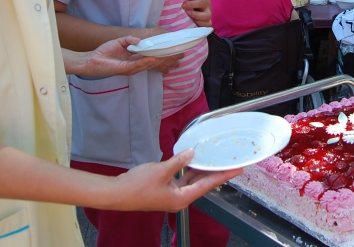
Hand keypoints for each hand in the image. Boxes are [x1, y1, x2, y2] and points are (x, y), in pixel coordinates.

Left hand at [82, 36, 182, 76]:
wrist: (90, 60)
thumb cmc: (104, 52)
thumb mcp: (119, 42)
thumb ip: (130, 40)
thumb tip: (139, 40)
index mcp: (136, 59)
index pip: (153, 56)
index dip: (163, 54)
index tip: (174, 49)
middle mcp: (136, 65)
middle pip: (155, 62)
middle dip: (166, 58)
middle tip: (178, 54)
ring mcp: (132, 68)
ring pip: (149, 64)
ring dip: (159, 60)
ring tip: (169, 55)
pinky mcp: (125, 69)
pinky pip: (138, 65)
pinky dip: (146, 61)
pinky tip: (154, 58)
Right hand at [107, 150, 241, 211]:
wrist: (117, 194)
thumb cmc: (137, 186)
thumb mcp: (161, 170)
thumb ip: (179, 161)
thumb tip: (192, 153)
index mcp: (181, 198)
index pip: (207, 185)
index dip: (223, 176)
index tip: (237, 170)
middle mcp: (179, 199)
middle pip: (202, 184)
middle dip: (216, 173)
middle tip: (231, 163)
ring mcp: (172, 195)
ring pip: (192, 181)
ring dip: (203, 171)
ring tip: (217, 160)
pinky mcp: (165, 190)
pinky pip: (182, 179)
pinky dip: (189, 170)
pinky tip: (195, 161)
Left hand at [182, 0, 211, 26]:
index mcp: (205, 0)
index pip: (201, 3)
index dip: (192, 4)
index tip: (183, 5)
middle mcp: (208, 9)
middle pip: (207, 16)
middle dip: (195, 15)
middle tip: (186, 12)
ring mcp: (206, 17)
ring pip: (207, 23)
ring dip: (197, 22)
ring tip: (188, 19)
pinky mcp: (203, 23)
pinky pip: (204, 28)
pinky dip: (198, 28)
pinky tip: (190, 24)